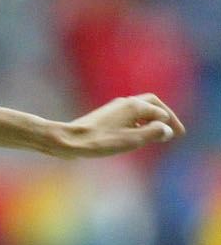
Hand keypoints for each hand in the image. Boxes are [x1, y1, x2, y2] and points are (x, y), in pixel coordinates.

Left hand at [57, 93, 184, 157]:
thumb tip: (166, 130)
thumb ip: (153, 133)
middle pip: (153, 103)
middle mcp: (125, 102)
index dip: (171, 124)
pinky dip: (139, 122)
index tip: (177, 136)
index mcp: (135, 106)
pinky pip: (129, 115)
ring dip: (152, 119)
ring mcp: (114, 108)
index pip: (161, 113)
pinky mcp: (105, 116)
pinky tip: (137, 134)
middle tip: (174, 129)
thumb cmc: (99, 142)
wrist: (68, 140)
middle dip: (164, 115)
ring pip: (140, 108)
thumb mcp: (131, 140)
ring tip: (158, 134)